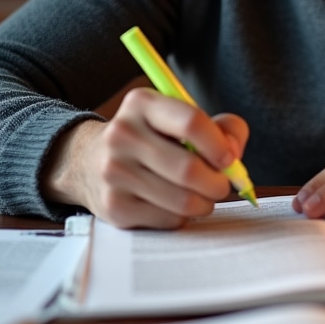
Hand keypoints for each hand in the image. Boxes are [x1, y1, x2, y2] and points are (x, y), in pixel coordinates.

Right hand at [41, 87, 248, 228]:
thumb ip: (222, 128)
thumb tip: (234, 154)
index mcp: (143, 104)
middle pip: (188, 169)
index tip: (230, 159)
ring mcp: (114, 172)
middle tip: (222, 185)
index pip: (191, 122)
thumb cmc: (154, 139)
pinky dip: (183, 216)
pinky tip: (176, 205)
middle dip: (218, 183)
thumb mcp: (181, 119)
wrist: (90, 162)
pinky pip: (167, 219)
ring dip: (205, 203)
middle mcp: (123, 134)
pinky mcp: (114, 206)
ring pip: (182, 200)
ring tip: (204, 196)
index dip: (219, 145)